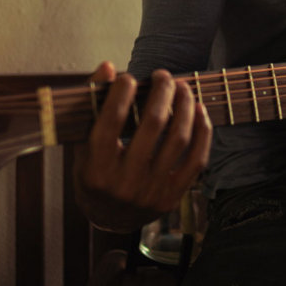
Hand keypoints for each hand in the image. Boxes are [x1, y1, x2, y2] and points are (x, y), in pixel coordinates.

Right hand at [74, 61, 211, 231]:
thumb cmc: (95, 174)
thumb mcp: (84, 144)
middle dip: (161, 92)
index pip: (111, 121)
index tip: (129, 77)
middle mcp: (124, 183)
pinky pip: (196, 160)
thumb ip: (93, 106)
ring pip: (178, 139)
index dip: (122, 92)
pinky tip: (198, 110)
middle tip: (163, 75)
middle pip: (152, 124)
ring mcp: (151, 192)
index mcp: (95, 170)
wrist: (109, 219)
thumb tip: (107, 66)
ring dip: (184, 106)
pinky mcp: (172, 197)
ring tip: (182, 87)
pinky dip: (201, 132)